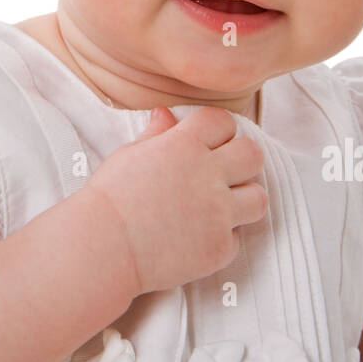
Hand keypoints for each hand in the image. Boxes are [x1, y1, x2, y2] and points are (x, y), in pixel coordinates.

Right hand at [86, 105, 268, 294]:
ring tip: (222, 206)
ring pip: (259, 198)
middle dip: (242, 160)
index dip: (218, 131)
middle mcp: (208, 175)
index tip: (210, 142)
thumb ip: (156, 134)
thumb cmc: (110, 199)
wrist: (104, 246)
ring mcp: (218, 213)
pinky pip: (237, 239)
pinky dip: (222, 238)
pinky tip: (199, 238)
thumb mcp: (130, 156)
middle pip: (252, 155)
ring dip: (244, 200)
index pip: (224, 122)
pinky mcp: (219, 247)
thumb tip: (165, 114)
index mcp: (184, 145)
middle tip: (224, 172)